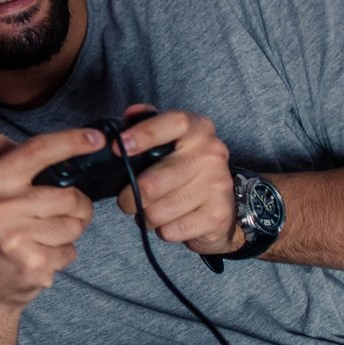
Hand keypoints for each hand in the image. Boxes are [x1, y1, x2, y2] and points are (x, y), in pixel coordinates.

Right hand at [0, 129, 102, 311]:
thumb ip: (6, 155)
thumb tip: (54, 139)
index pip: (36, 151)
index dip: (71, 141)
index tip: (97, 139)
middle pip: (67, 195)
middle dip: (78, 205)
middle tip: (64, 213)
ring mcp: (11, 238)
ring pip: (74, 224)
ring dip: (71, 231)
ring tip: (47, 236)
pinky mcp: (30, 264)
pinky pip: (70, 251)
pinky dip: (63, 254)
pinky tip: (43, 255)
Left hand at [110, 105, 238, 257]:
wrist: (225, 207)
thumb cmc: (187, 170)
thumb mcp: (172, 141)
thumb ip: (148, 123)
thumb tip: (130, 114)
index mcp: (199, 129)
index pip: (174, 123)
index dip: (144, 134)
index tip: (119, 148)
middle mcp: (211, 154)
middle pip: (154, 181)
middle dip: (129, 197)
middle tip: (126, 201)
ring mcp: (217, 184)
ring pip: (157, 211)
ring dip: (145, 217)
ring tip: (151, 211)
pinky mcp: (217, 215)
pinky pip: (170, 230)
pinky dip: (162, 230)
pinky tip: (171, 222)